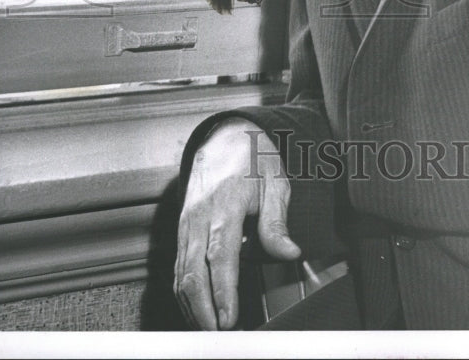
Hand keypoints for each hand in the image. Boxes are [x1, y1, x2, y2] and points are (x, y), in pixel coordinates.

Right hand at [174, 119, 300, 328]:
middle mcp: (199, 215)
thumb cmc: (254, 156)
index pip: (219, 256)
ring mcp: (187, 222)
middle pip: (192, 271)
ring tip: (208, 328)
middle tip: (218, 335)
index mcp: (224, 204)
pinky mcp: (182, 226)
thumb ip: (277, 221)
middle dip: (202, 309)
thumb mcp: (276, 181)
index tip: (229, 318)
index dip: (222, 291)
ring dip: (191, 305)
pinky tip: (197, 307)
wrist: (226, 134)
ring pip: (180, 272)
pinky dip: (185, 289)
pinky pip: (178, 264)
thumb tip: (290, 252)